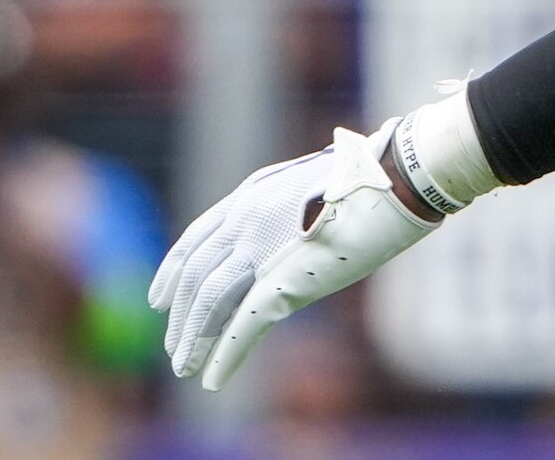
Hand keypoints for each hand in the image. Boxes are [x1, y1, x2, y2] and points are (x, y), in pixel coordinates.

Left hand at [150, 121, 439, 388]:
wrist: (395, 177)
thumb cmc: (368, 179)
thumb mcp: (310, 189)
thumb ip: (286, 213)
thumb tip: (284, 236)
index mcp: (250, 195)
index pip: (196, 238)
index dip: (172, 271)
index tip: (159, 297)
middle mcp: (245, 218)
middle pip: (196, 274)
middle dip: (181, 314)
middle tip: (173, 345)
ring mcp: (261, 247)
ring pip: (210, 301)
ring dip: (194, 338)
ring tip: (185, 366)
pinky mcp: (285, 279)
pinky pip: (243, 324)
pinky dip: (225, 354)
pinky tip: (212, 378)